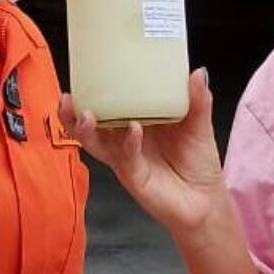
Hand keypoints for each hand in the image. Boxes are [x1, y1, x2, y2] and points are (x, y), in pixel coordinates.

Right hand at [60, 69, 227, 237]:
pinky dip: (128, 143)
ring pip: (97, 144)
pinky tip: (132, 129)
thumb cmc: (197, 163)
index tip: (84, 72)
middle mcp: (125, 139)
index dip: (91, 90)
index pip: (108, 103)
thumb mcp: (199, 125)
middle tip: (68, 98)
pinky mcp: (134, 176)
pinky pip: (126, 158)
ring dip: (88, 130)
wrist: (205, 200)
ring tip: (86, 114)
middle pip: (90, 125)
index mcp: (136, 121)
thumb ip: (199, 100)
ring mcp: (127, 158)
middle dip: (73, 113)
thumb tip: (198, 73)